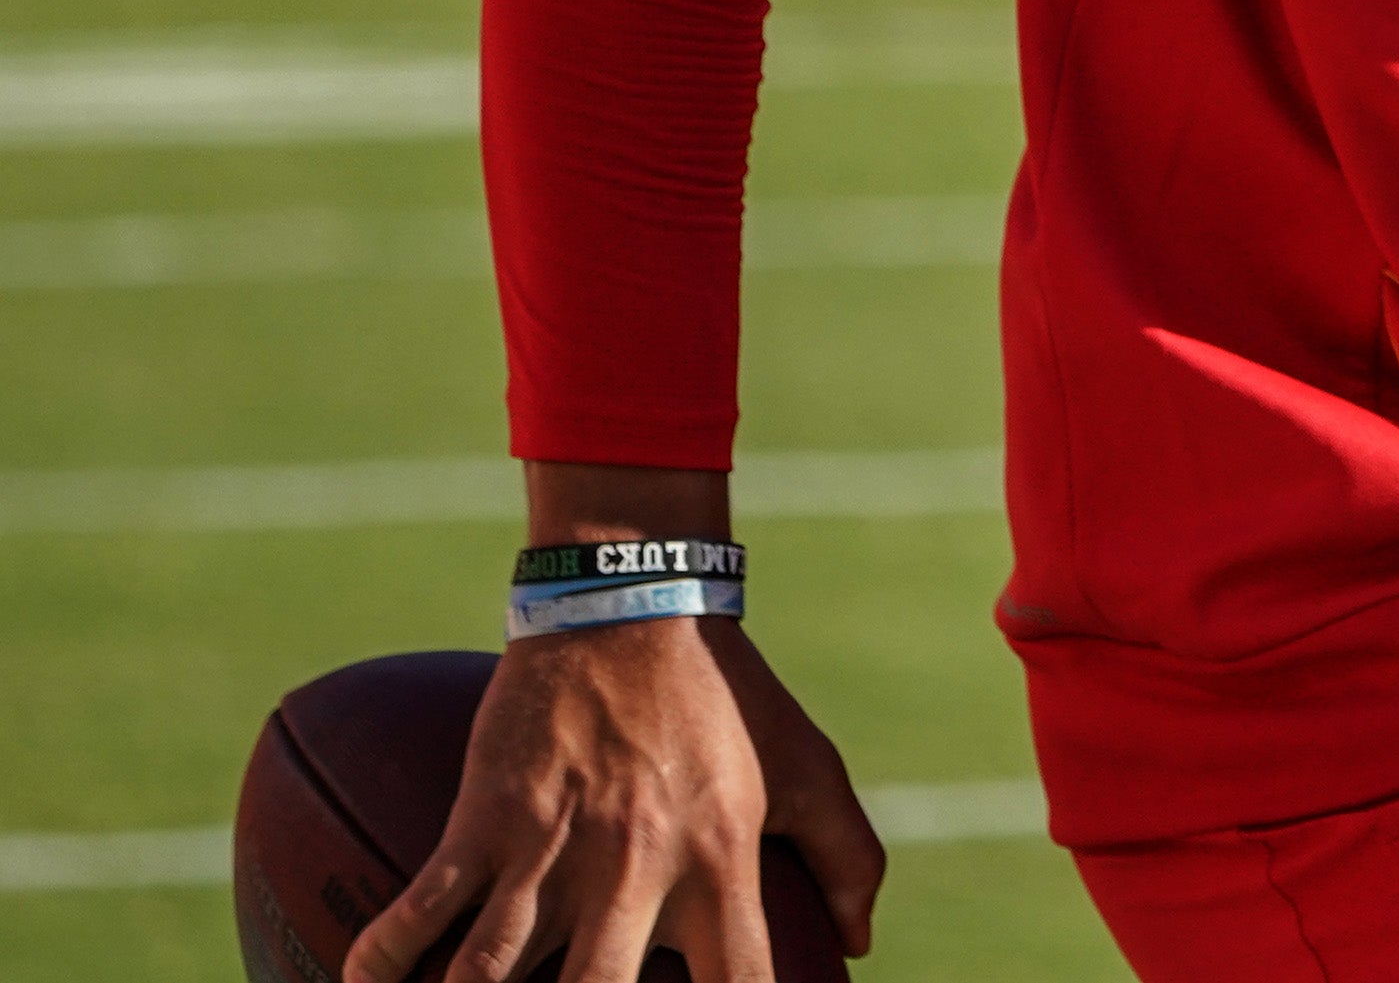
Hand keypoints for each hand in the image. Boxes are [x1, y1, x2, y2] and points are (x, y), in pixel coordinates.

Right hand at [343, 612, 881, 982]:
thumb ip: (847, 857)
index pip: (740, 980)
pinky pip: (422, 909)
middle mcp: (636, 870)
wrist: (634, 606)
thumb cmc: (727, 696)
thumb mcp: (806, 769)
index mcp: (721, 864)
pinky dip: (385, 959)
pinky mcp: (486, 819)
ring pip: (489, 973)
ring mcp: (553, 849)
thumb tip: (859, 944)